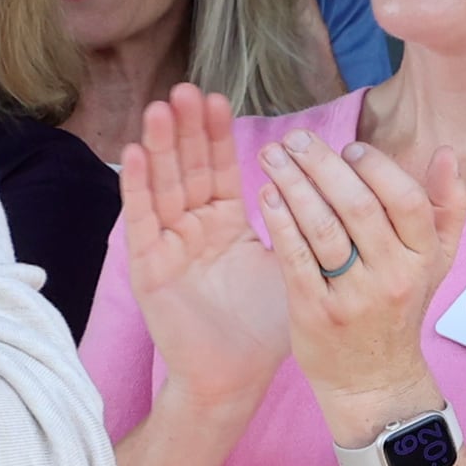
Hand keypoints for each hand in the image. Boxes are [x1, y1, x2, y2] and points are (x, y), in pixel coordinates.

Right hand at [119, 87, 290, 409]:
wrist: (235, 376)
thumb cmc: (264, 326)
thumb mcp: (290, 262)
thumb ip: (298, 221)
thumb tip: (331, 182)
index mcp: (224, 224)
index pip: (218, 169)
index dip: (215, 135)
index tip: (217, 98)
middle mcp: (192, 228)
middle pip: (186, 168)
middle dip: (185, 129)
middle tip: (186, 89)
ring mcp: (168, 245)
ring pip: (162, 185)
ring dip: (160, 146)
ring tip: (161, 108)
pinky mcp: (149, 266)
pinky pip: (142, 220)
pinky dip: (137, 187)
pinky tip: (134, 153)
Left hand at [257, 125, 465, 442]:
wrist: (374, 379)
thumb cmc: (399, 308)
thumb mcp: (436, 262)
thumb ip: (447, 207)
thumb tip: (446, 153)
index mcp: (423, 257)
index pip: (404, 200)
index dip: (376, 168)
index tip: (348, 148)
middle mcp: (392, 276)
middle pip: (358, 207)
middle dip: (323, 165)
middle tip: (295, 138)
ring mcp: (353, 296)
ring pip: (323, 228)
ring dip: (294, 185)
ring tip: (272, 156)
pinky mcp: (315, 313)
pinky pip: (295, 259)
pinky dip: (279, 223)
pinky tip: (267, 195)